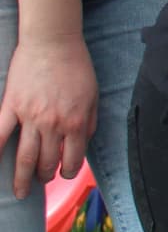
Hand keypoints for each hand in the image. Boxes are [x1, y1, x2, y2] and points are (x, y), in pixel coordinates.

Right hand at [0, 34, 98, 199]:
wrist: (53, 43)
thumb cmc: (76, 67)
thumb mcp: (93, 96)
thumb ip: (89, 122)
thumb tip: (82, 143)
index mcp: (76, 122)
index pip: (72, 159)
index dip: (68, 171)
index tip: (63, 175)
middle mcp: (53, 124)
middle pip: (46, 162)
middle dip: (44, 177)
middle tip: (41, 182)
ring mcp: (30, 117)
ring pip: (24, 157)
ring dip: (22, 177)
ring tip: (20, 189)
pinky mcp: (10, 106)